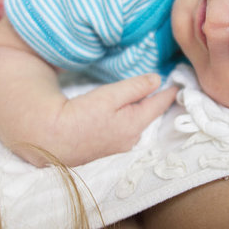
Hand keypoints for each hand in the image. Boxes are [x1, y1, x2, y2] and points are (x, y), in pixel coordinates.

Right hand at [46, 74, 177, 165]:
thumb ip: (135, 88)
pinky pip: (124, 130)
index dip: (168, 93)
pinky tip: (123, 115)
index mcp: (135, 124)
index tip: (178, 84)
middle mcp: (130, 139)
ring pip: (136, 124)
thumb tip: (157, 79)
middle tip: (166, 90)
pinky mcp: (103, 148)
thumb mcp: (110, 96)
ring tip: (147, 100)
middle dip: (157, 103)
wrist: (50, 141)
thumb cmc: (79, 116)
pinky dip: (128, 119)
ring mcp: (117, 146)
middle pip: (148, 116)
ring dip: (142, 112)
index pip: (158, 105)